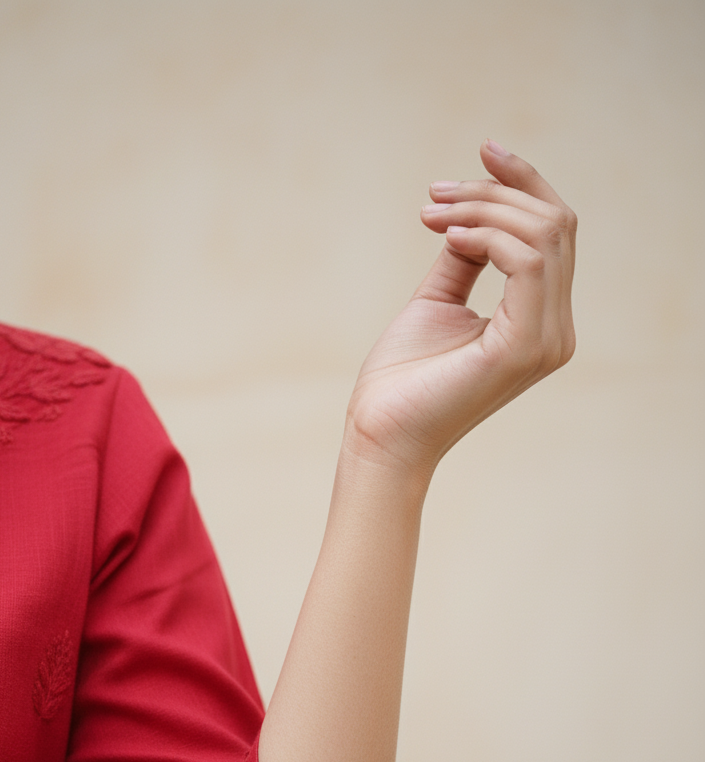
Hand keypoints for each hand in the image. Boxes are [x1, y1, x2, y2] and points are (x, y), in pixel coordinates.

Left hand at [347, 140, 576, 477]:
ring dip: (482, 209)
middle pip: (554, 224)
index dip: (524, 184)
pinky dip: (487, 235)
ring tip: (433, 215)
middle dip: (493, 193)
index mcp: (541, 321)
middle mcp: (556, 331)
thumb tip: (471, 214)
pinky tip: (447, 235)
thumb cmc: (402, 379)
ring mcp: (546, 340)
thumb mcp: (436, 301)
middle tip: (434, 196)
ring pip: (543, 235)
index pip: (554, 234)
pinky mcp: (525, 346)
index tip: (481, 150)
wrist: (381, 434)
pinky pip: (528, 261)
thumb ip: (463, 259)